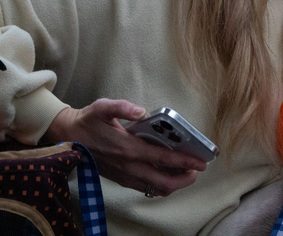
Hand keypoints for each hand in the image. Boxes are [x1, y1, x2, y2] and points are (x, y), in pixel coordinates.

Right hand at [44, 99, 207, 196]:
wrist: (68, 136)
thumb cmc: (89, 121)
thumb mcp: (102, 107)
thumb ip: (122, 107)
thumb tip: (141, 110)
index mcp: (128, 149)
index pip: (163, 159)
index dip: (184, 161)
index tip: (201, 162)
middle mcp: (128, 166)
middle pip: (163, 181)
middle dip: (184, 178)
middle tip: (197, 169)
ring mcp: (125, 175)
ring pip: (155, 188)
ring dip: (174, 183)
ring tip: (187, 172)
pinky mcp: (121, 178)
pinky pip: (145, 187)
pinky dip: (160, 184)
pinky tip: (168, 174)